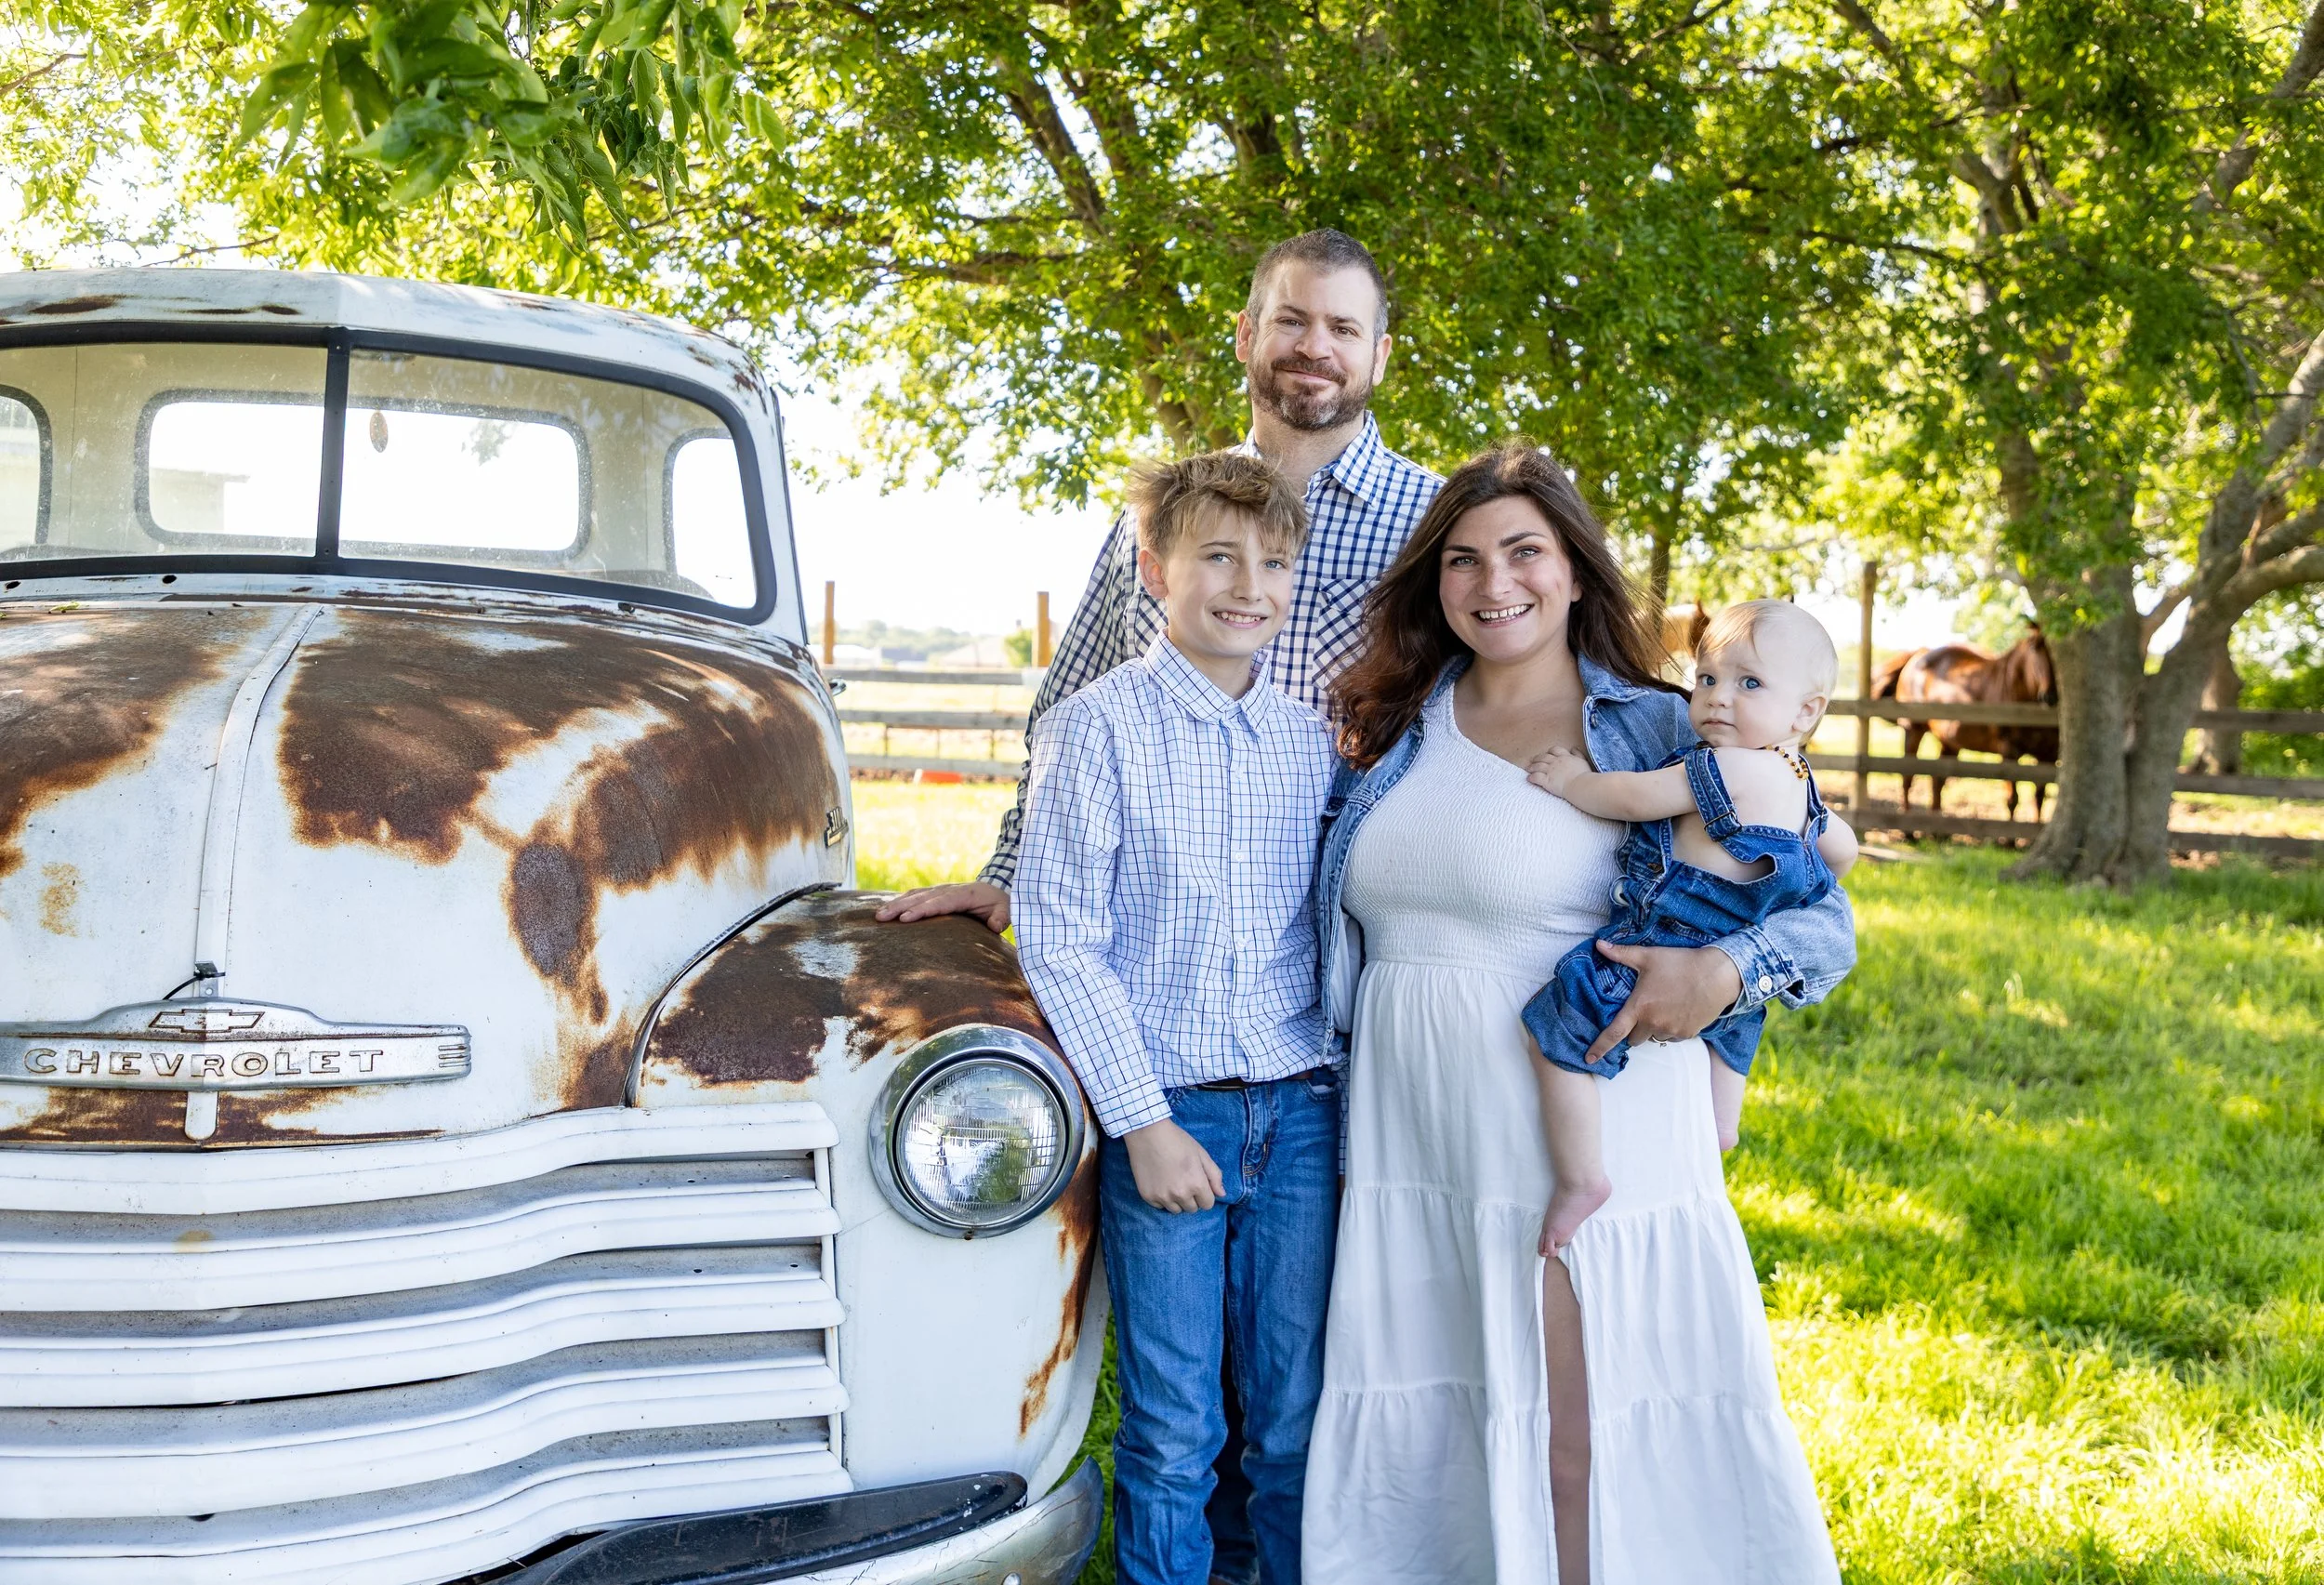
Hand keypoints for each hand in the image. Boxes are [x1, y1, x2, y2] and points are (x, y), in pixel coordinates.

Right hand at [874, 881, 1010, 932]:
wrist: (996, 889)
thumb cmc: (999, 904)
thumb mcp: (1006, 911)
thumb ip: (1001, 918)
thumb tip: (994, 927)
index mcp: (963, 894)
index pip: (939, 903)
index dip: (921, 911)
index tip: (905, 919)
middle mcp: (948, 890)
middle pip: (920, 898)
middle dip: (900, 907)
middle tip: (881, 918)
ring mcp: (939, 890)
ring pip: (914, 895)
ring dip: (895, 904)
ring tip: (878, 916)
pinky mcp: (934, 894)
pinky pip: (914, 896)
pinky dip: (899, 901)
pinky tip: (886, 910)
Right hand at [1122, 1119, 1224, 1212]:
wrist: (1148, 1134)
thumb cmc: (1177, 1141)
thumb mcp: (1201, 1154)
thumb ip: (1214, 1175)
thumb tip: (1221, 1194)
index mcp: (1197, 1184)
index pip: (1207, 1204)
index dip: (1205, 1194)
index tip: (1198, 1183)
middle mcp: (1180, 1194)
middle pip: (1192, 1209)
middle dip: (1191, 1198)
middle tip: (1183, 1180)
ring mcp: (1163, 1197)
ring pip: (1176, 1210)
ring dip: (1177, 1200)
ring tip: (1171, 1182)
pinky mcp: (1148, 1196)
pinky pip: (1160, 1206)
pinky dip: (1162, 1198)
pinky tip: (1159, 1181)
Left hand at [1526, 746, 1588, 797]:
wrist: (1580, 785)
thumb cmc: (1584, 775)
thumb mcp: (1583, 761)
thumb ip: (1577, 754)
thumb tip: (1574, 748)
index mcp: (1565, 756)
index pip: (1554, 750)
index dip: (1549, 752)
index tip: (1547, 754)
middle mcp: (1556, 762)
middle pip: (1543, 757)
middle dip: (1537, 758)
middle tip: (1533, 761)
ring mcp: (1550, 771)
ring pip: (1537, 766)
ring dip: (1532, 767)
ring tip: (1528, 769)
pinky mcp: (1547, 780)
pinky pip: (1536, 777)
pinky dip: (1531, 777)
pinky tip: (1529, 779)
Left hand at [1583, 941, 1744, 1064]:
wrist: (1717, 974)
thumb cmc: (1680, 963)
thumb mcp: (1649, 956)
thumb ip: (1622, 954)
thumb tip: (1599, 945)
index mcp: (1639, 1007)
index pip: (1614, 1033)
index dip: (1599, 1047)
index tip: (1588, 1059)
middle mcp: (1654, 1023)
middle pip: (1634, 1039)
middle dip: (1633, 1029)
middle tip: (1641, 1012)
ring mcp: (1671, 1030)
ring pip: (1653, 1038)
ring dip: (1652, 1029)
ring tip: (1662, 1008)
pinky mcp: (1688, 1034)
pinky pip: (1671, 1038)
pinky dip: (1669, 1030)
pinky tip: (1676, 1012)